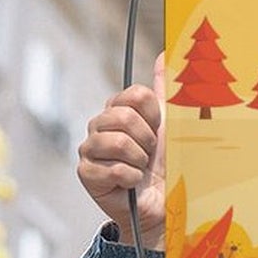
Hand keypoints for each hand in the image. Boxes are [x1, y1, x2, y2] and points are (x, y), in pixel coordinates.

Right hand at [77, 52, 166, 247]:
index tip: (158, 132)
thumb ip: (167, 90)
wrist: (162, 205)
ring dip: (138, 160)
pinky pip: (111, 168)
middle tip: (149, 154)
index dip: (153, 116)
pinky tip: (130, 184)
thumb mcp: (172, 126)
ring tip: (140, 169)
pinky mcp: (86, 173)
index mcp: (119, 110)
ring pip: (115, 141)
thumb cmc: (167, 165)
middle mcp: (100, 125)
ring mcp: (90, 149)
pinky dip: (129, 178)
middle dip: (146, 139)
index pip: (135, 95)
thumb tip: (166, 52)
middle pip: (122, 116)